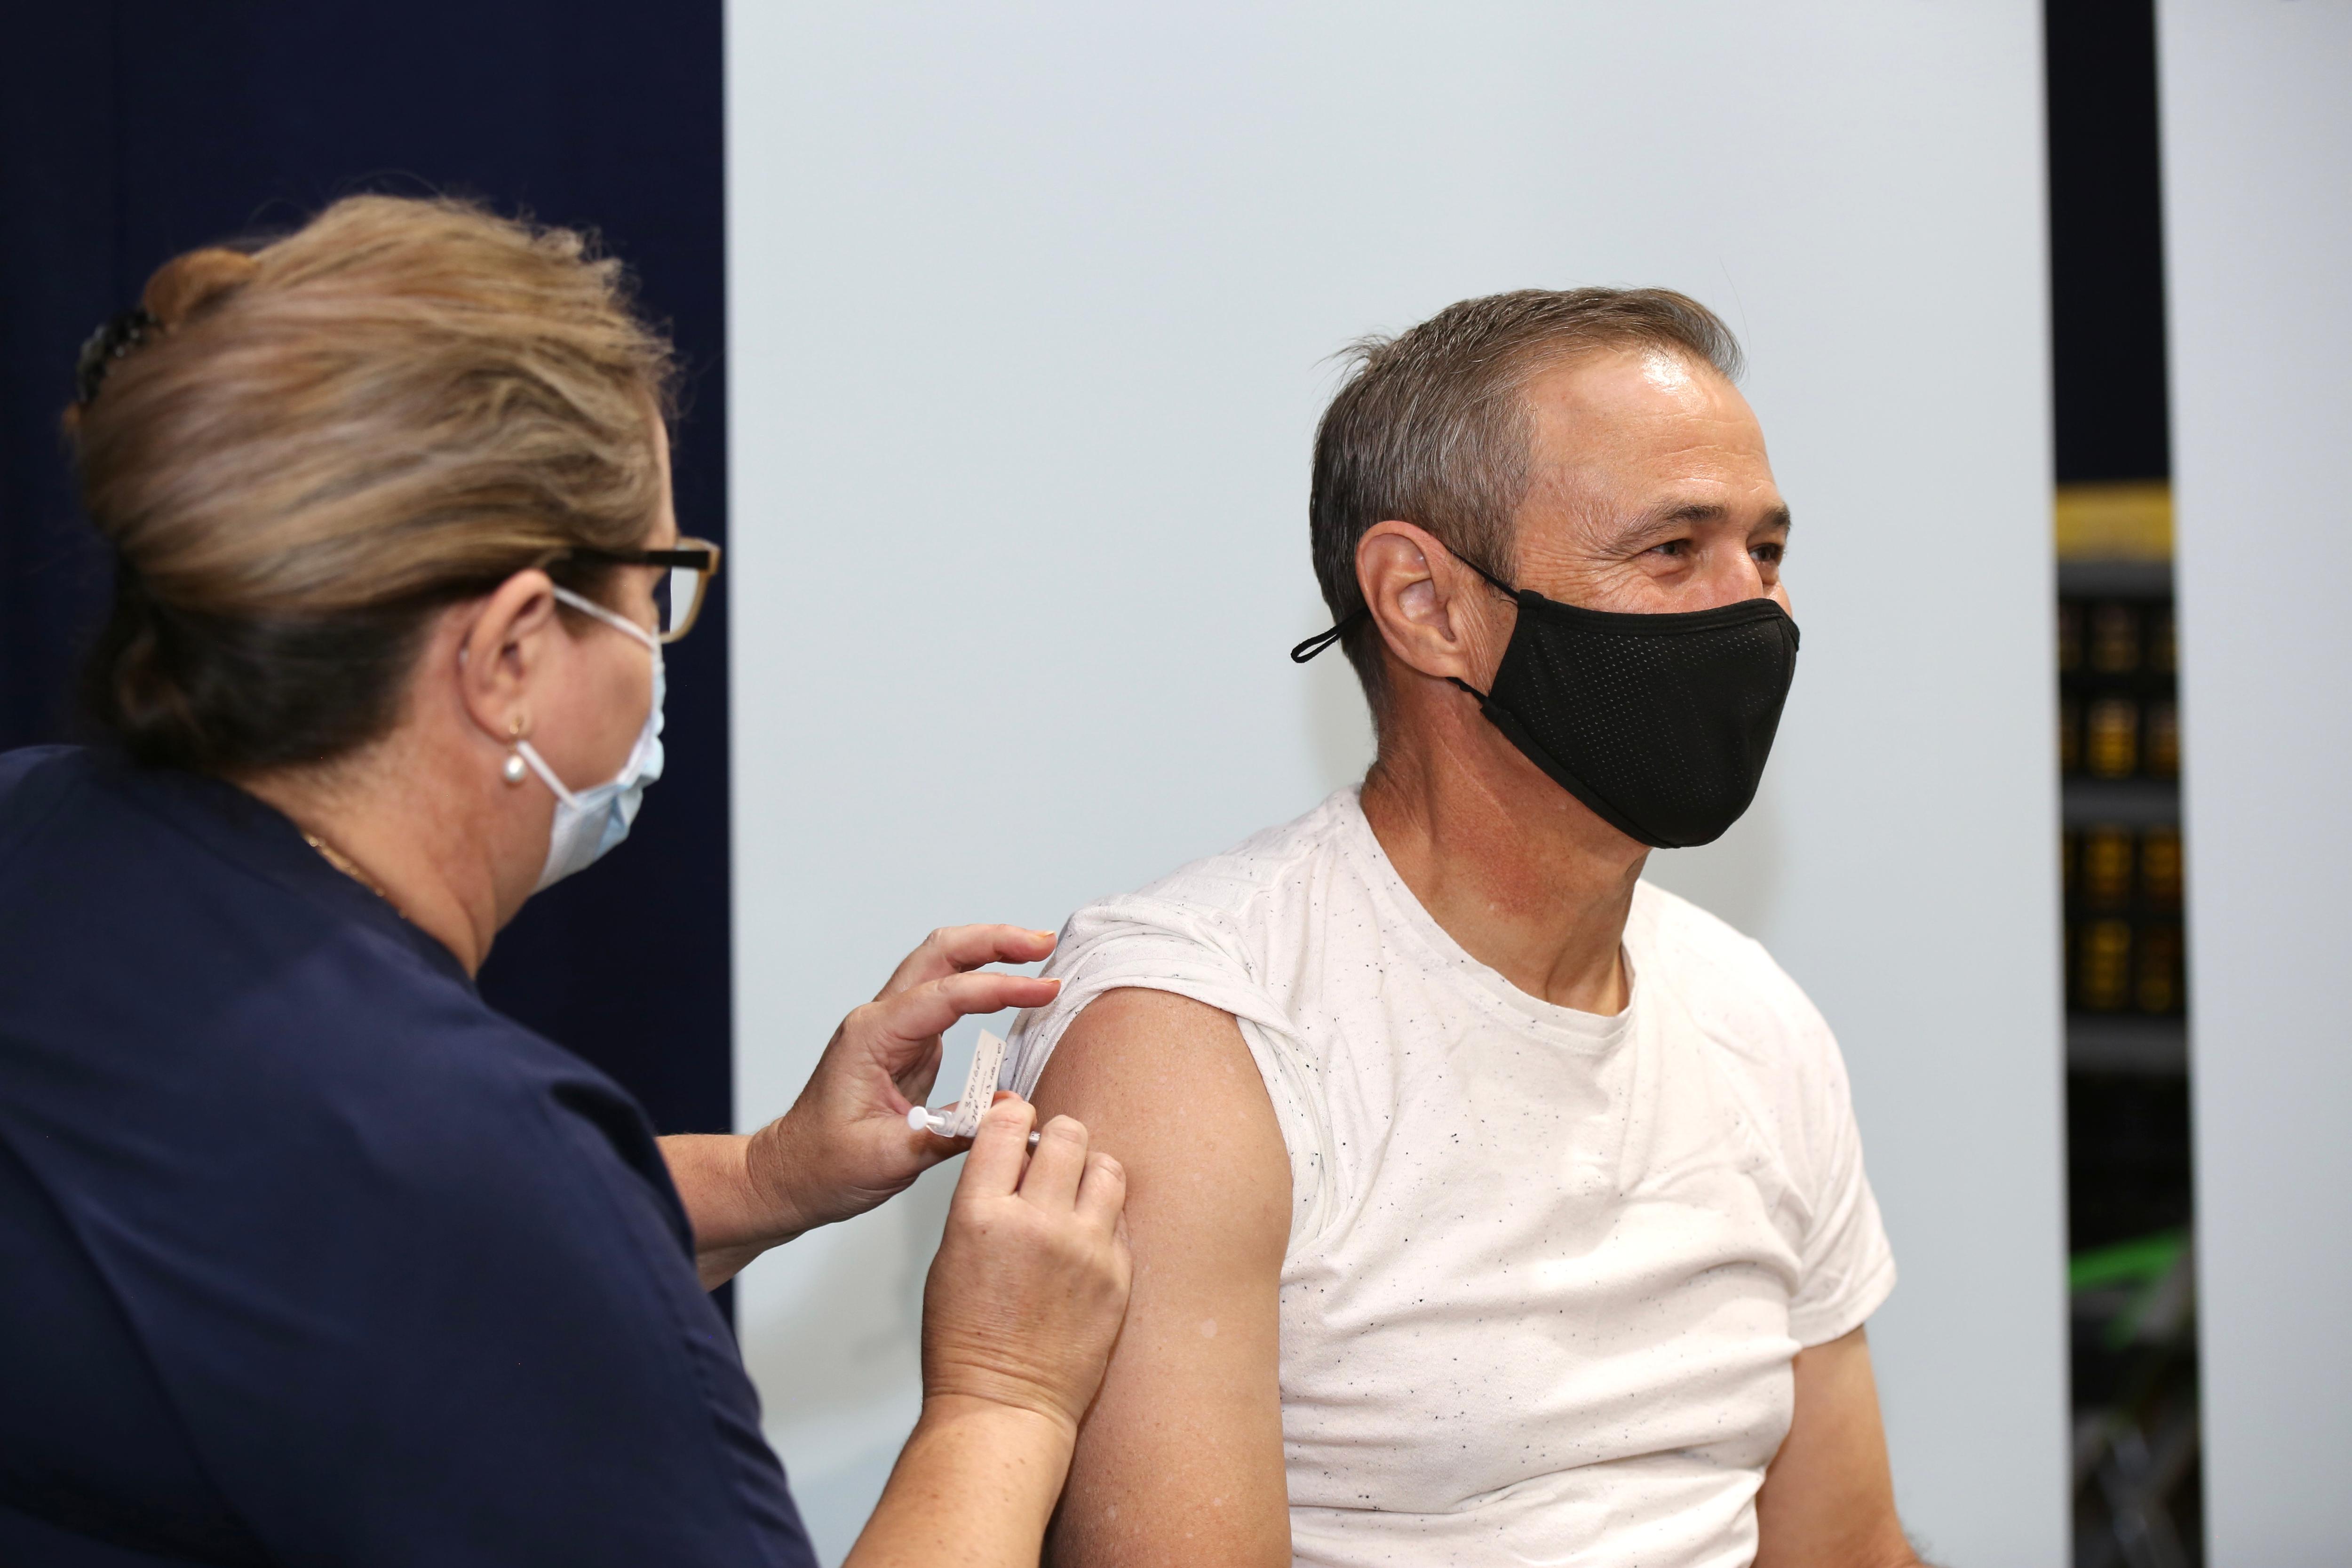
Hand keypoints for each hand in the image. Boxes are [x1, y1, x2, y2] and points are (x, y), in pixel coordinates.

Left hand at [747, 924, 1061, 1239]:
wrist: (792, 1174)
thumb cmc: (824, 1166)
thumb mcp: (886, 1159)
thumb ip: (947, 1133)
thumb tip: (1005, 1112)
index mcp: (872, 1037)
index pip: (946, 995)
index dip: (999, 987)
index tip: (1045, 990)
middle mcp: (880, 1021)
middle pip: (941, 954)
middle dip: (994, 940)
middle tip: (1044, 944)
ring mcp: (893, 1027)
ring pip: (942, 965)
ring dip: (989, 951)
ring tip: (1038, 952)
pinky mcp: (907, 1042)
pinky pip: (947, 996)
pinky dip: (981, 981)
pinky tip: (1010, 986)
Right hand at [921, 1097, 1132, 1434]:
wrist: (1005, 1404)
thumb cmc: (966, 1338)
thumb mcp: (951, 1253)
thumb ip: (986, 1197)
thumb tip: (1015, 1151)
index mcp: (981, 1215)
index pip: (1009, 1125)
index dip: (1014, 1115)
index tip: (1018, 1121)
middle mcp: (1037, 1223)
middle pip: (1068, 1134)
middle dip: (1058, 1138)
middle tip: (1050, 1160)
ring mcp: (1084, 1249)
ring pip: (1106, 1166)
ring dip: (1090, 1171)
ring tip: (1075, 1197)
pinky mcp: (1117, 1275)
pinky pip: (1121, 1219)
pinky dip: (1104, 1219)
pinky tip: (1085, 1242)